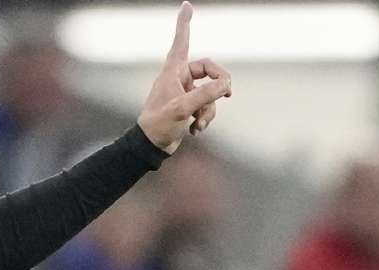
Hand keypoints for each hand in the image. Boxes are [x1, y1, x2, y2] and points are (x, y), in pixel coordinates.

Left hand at [136, 2, 231, 153]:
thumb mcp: (182, 109)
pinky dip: (205, 118)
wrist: (150, 147)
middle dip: (219, 85)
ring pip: (211, 93)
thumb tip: (226, 84)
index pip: (181, 42)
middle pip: (210, 70)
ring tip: (198, 124)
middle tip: (227, 93)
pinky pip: (207, 106)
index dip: (184, 23)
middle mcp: (179, 78)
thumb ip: (205, 95)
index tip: (186, 5)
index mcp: (172, 72)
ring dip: (210, 109)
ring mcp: (185, 92)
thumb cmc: (158, 125)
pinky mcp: (188, 106)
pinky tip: (194, 131)